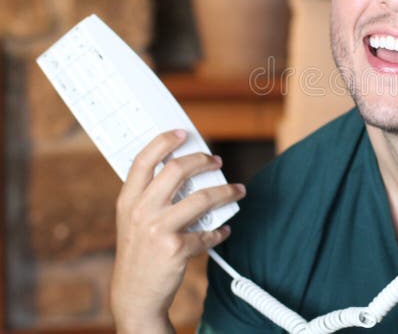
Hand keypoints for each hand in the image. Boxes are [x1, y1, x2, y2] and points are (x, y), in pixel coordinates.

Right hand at [110, 130, 245, 332]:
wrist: (135, 295)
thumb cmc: (139, 253)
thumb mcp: (132, 221)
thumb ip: (150, 196)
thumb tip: (186, 170)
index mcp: (127, 201)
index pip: (143, 160)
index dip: (165, 141)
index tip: (184, 133)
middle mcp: (140, 211)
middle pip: (177, 170)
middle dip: (202, 161)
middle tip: (216, 161)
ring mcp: (158, 230)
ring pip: (202, 198)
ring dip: (226, 191)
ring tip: (237, 190)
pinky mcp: (176, 248)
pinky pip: (208, 232)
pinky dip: (220, 230)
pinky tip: (223, 230)